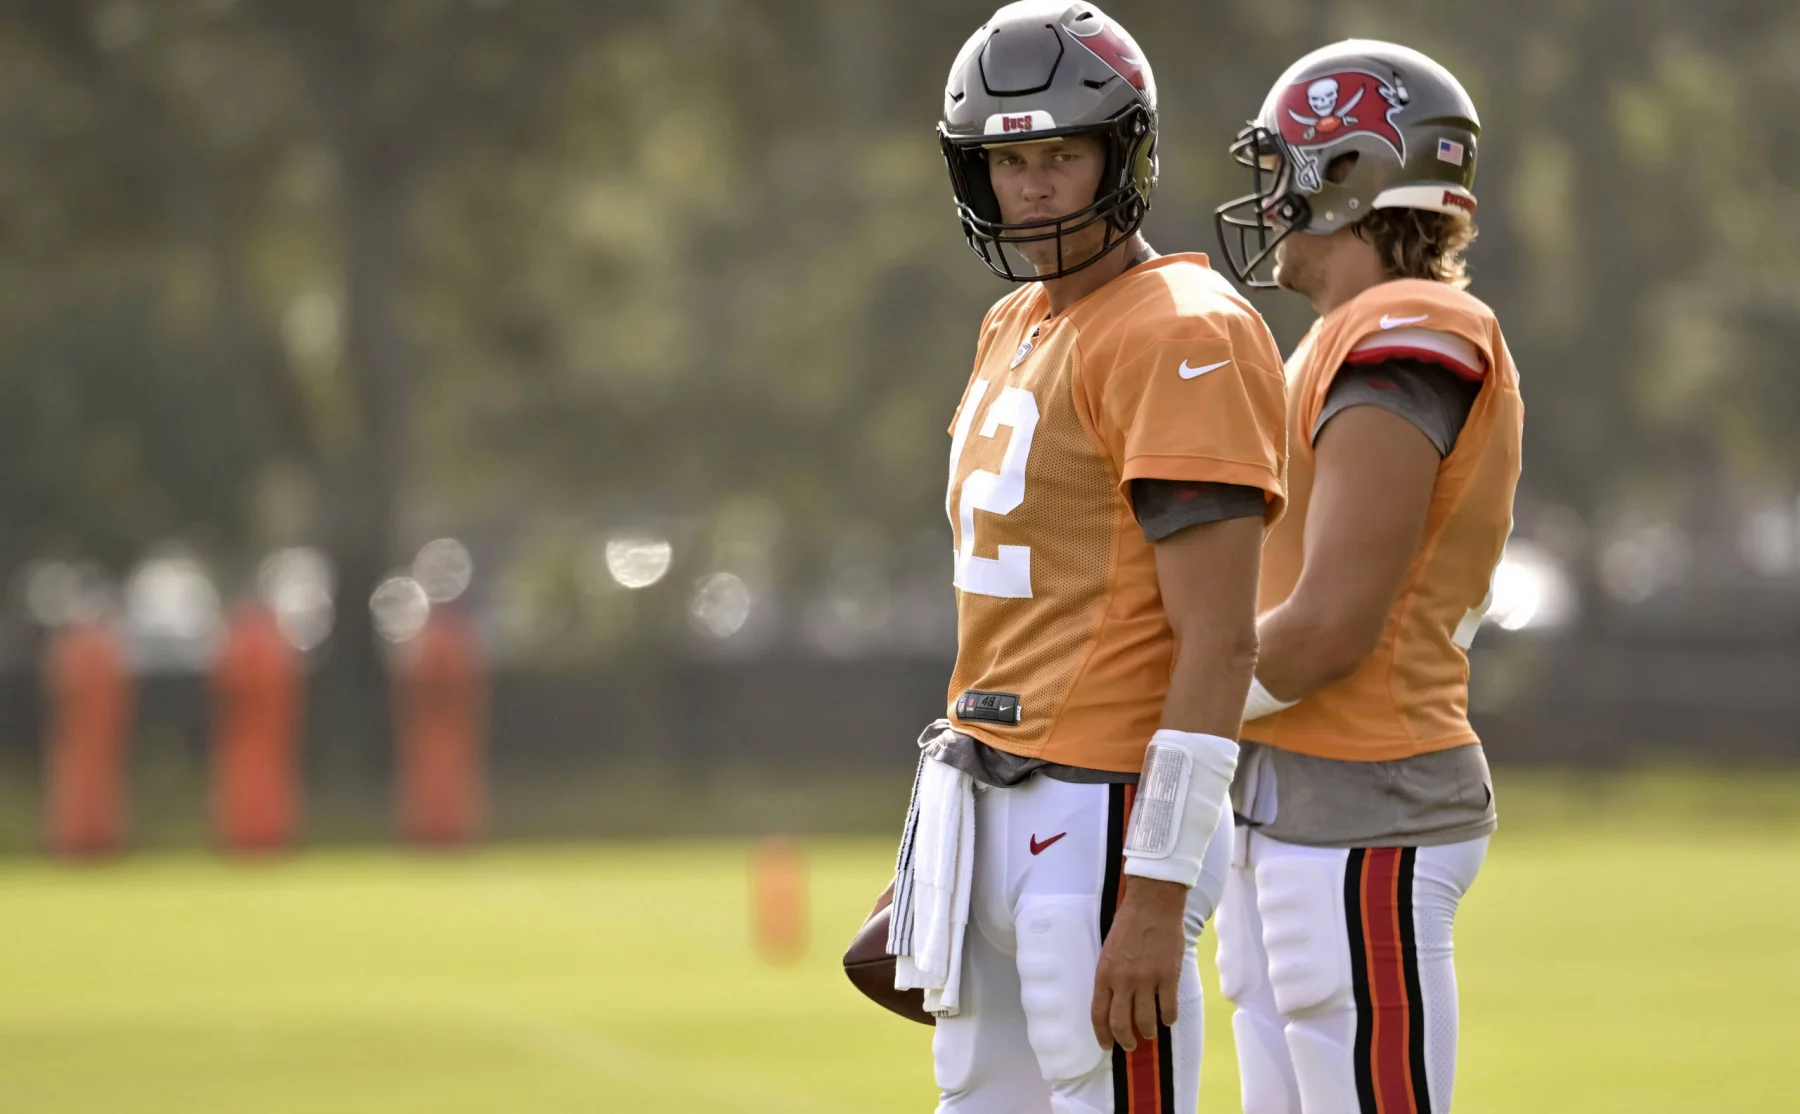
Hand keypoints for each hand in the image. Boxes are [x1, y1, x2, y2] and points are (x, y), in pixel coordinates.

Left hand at [1090, 876, 1187, 1050]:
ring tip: (1151, 1033)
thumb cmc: (1128, 923)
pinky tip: (1168, 1018)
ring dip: (1148, 1032)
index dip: (1102, 1034)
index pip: (1099, 1014)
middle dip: (1125, 1040)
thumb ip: (1110, 975)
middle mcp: (1123, 981)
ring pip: (1145, 1020)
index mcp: (1104, 973)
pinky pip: (1169, 1008)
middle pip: (1120, 1023)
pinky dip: (1169, 1018)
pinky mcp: (1168, 976)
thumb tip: (1114, 1000)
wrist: (1152, 904)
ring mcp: (1146, 980)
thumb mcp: (1108, 950)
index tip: (1107, 1045)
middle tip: (1130, 1045)